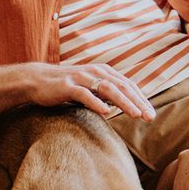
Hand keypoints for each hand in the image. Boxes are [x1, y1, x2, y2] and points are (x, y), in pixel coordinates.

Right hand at [28, 62, 155, 120]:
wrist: (37, 80)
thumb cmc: (67, 87)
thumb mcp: (91, 88)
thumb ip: (107, 93)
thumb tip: (127, 104)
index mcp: (103, 72)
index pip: (127, 86)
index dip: (141, 99)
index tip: (151, 114)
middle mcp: (95, 72)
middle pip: (122, 87)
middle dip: (138, 102)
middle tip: (150, 117)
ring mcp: (81, 78)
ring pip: (108, 89)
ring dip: (124, 102)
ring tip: (135, 114)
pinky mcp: (67, 86)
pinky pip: (84, 94)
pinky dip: (96, 102)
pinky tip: (107, 112)